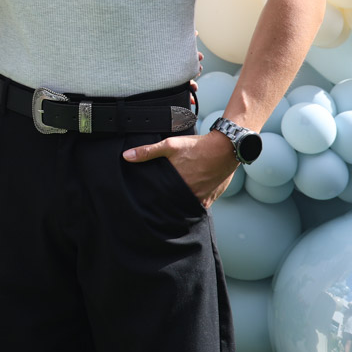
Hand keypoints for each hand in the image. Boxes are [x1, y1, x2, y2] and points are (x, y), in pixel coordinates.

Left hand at [123, 131, 237, 206]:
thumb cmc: (197, 146)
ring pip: (185, 205)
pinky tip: (188, 197)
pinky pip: (199, 205)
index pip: (160, 197)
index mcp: (176, 184)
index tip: (147, 199)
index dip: (153, 198)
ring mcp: (201, 197)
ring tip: (173, 198)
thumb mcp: (170, 145)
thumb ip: (148, 152)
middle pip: (172, 202)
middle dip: (165, 201)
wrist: (225, 148)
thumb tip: (127, 156)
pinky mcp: (210, 198)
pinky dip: (193, 203)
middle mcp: (189, 194)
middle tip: (160, 197)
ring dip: (179, 202)